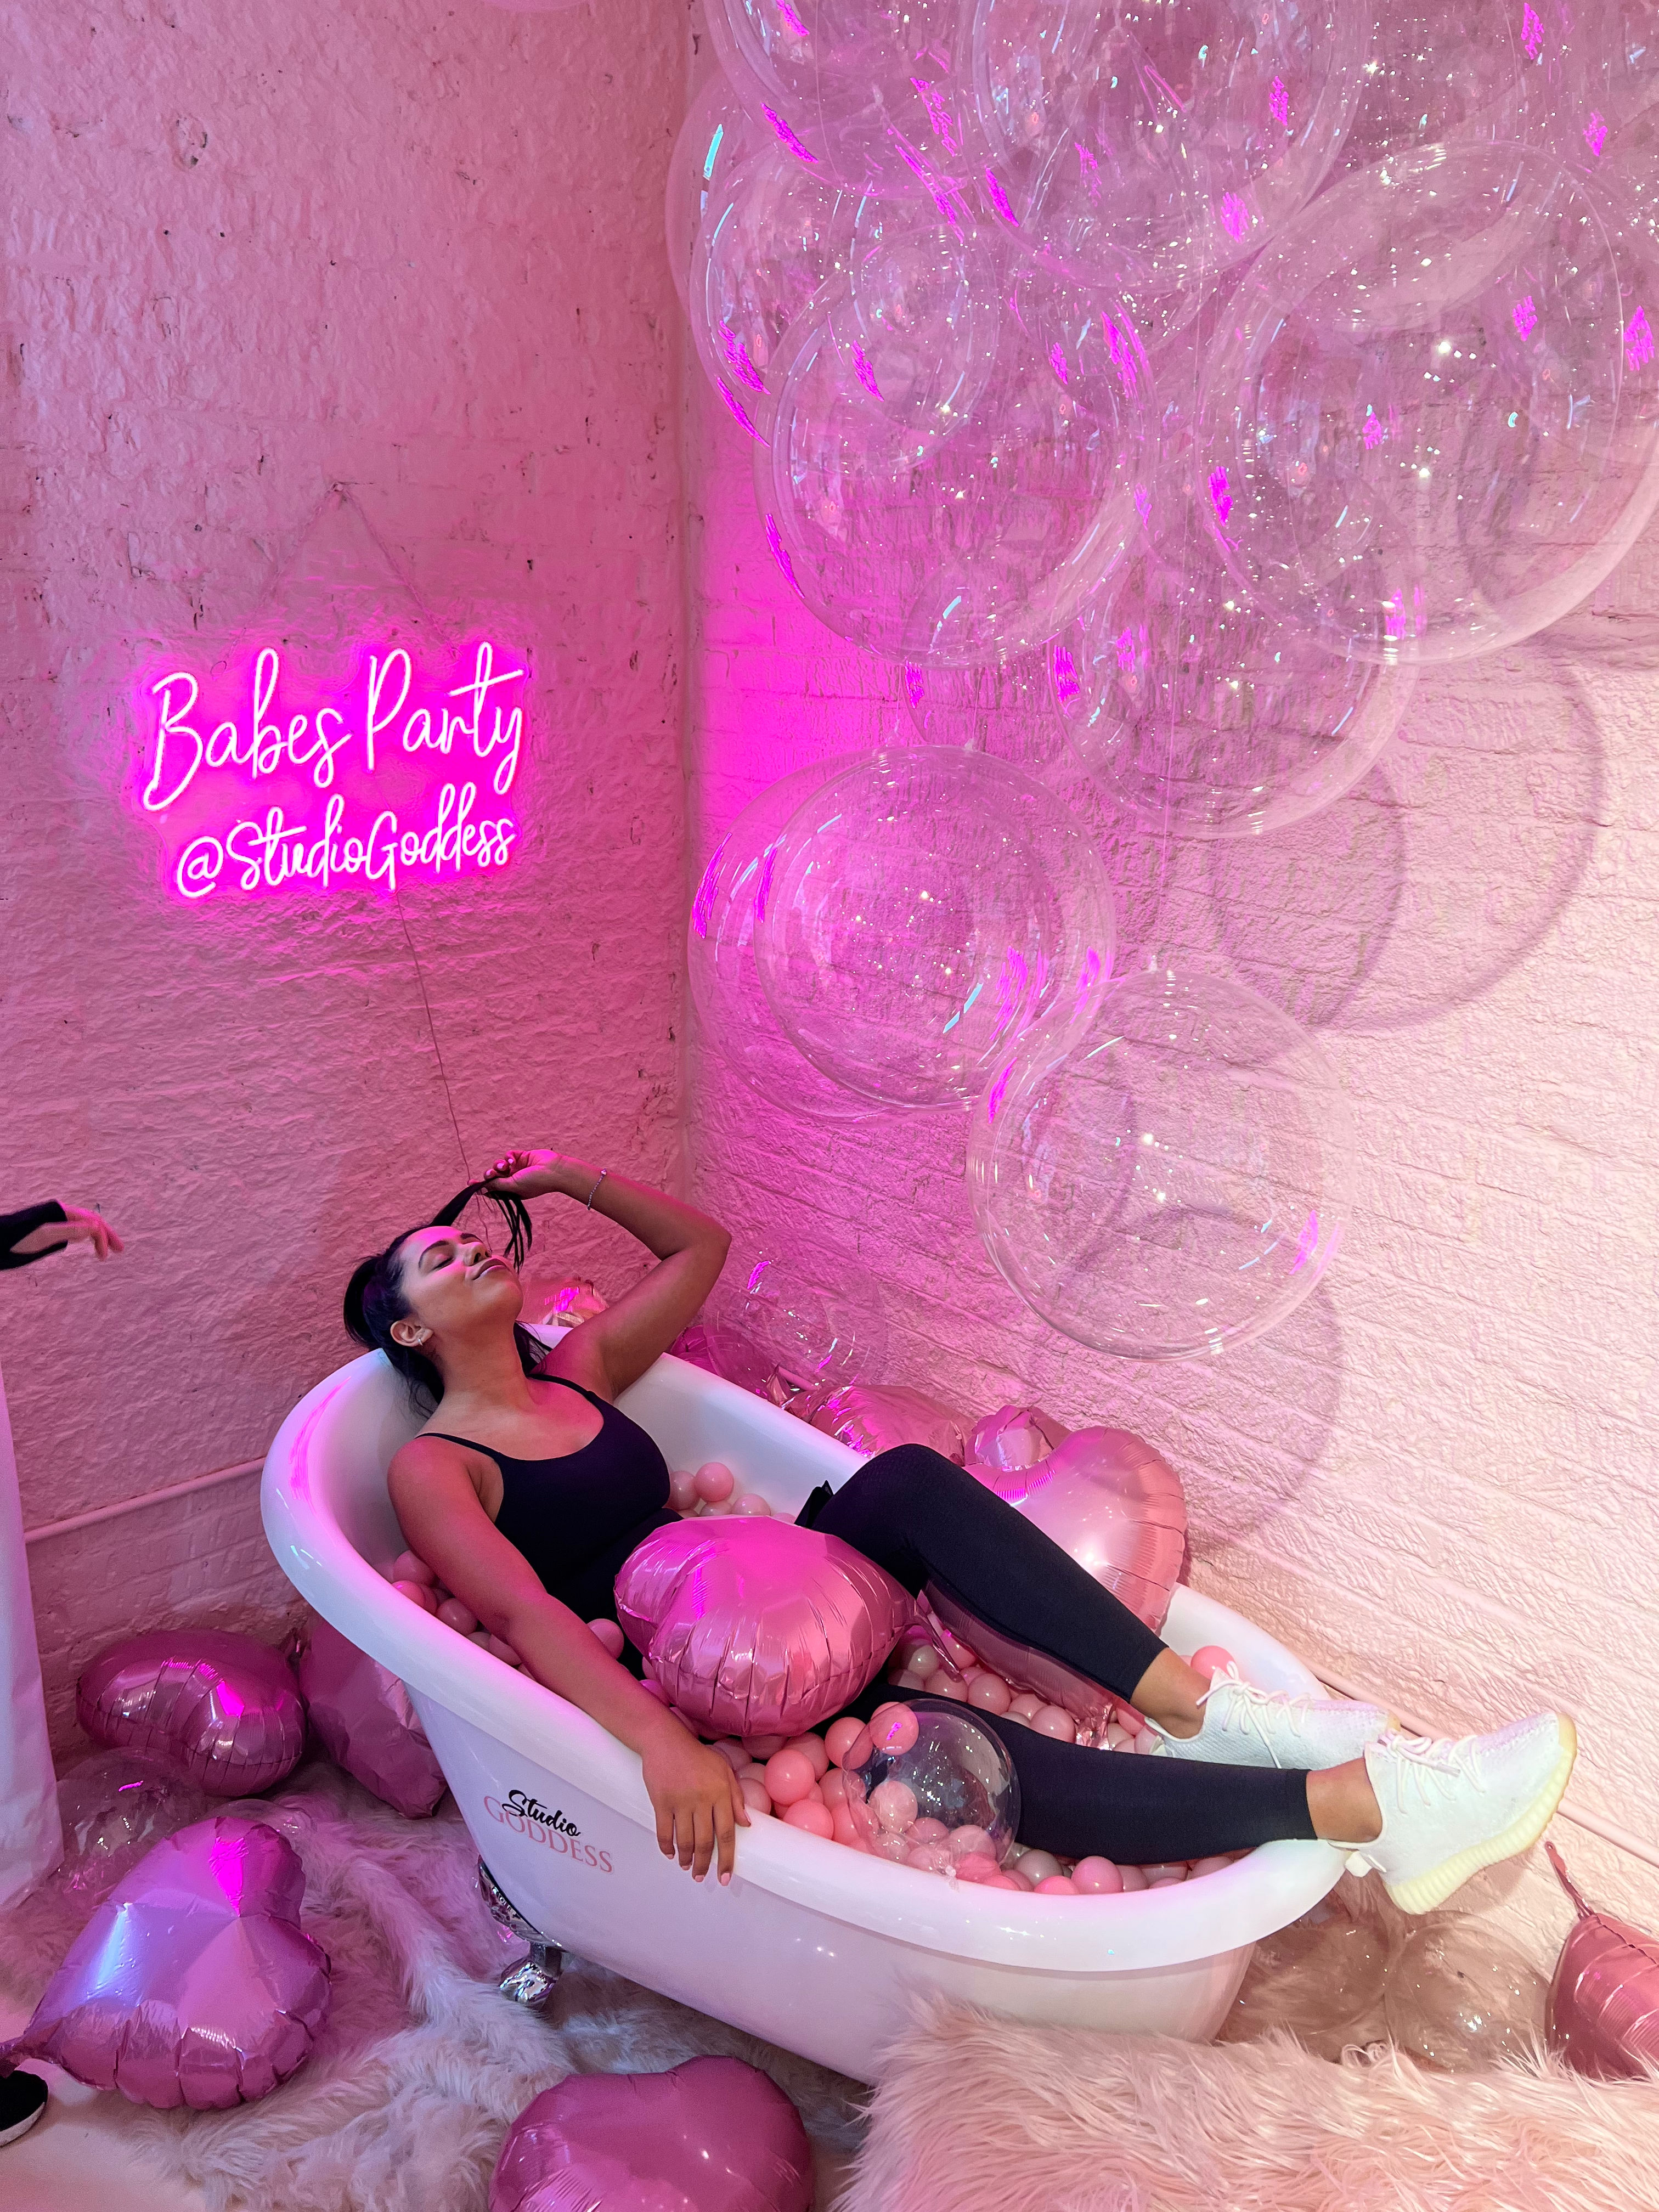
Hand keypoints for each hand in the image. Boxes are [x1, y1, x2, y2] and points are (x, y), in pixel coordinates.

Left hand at [15, 1204, 124, 1260]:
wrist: (1, 1239)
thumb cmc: (19, 1238)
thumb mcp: (44, 1236)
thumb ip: (69, 1230)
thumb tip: (94, 1228)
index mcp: (63, 1212)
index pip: (91, 1222)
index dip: (101, 1238)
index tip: (104, 1256)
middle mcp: (63, 1214)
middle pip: (92, 1221)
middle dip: (106, 1235)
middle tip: (120, 1249)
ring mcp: (59, 1220)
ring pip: (85, 1225)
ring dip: (98, 1236)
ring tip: (107, 1250)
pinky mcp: (53, 1227)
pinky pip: (76, 1229)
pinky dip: (86, 1236)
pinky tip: (89, 1243)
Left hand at [482, 1148, 566, 1199]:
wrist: (554, 1170)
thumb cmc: (535, 1182)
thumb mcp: (513, 1186)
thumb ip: (496, 1186)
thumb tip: (480, 1188)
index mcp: (512, 1191)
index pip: (493, 1189)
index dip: (481, 1185)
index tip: (470, 1183)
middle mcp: (514, 1180)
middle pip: (494, 1176)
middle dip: (490, 1174)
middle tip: (490, 1174)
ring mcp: (518, 1168)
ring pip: (500, 1165)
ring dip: (499, 1165)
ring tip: (504, 1166)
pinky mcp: (522, 1157)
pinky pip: (508, 1155)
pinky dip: (508, 1157)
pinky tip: (512, 1160)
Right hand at [640, 1723, 748, 1884]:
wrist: (666, 1741)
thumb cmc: (698, 1756)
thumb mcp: (724, 1770)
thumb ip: (736, 1798)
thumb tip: (745, 1824)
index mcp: (721, 1793)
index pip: (726, 1834)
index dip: (726, 1859)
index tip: (725, 1876)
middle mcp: (702, 1799)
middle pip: (704, 1842)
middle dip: (703, 1865)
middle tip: (701, 1877)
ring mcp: (680, 1801)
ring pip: (684, 1840)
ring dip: (685, 1859)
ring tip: (686, 1867)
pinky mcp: (661, 1801)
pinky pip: (663, 1831)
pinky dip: (666, 1847)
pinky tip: (671, 1855)